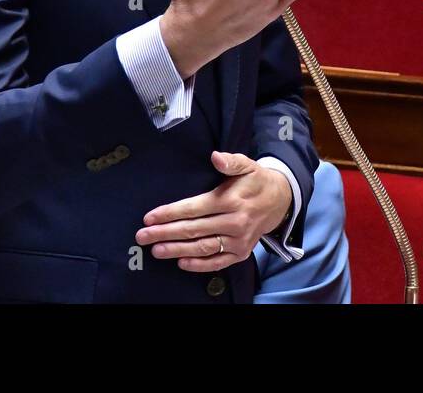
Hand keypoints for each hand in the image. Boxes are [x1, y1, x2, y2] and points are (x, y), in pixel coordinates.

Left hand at [135, 151, 293, 271]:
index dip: (170, 213)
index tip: (149, 217)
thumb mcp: (247, 165)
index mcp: (231, 200)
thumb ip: (230, 161)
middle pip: (194, 230)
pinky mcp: (241, 253)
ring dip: (177, 250)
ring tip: (156, 250)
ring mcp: (238, 241)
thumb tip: (215, 157)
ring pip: (203, 248)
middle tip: (142, 236)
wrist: (280, 201)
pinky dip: (199, 265)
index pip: (195, 208)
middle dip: (165, 233)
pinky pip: (218, 262)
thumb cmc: (256, 181)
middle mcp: (234, 222)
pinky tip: (181, 263)